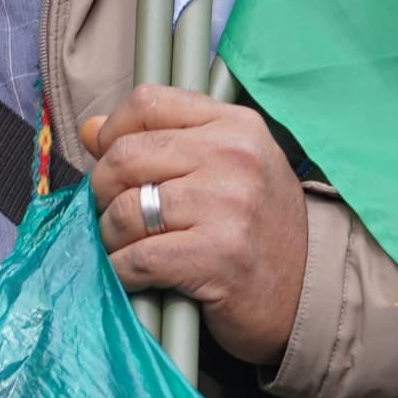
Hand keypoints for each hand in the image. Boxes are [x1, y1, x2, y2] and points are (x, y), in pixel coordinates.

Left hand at [82, 87, 307, 364]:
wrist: (308, 294)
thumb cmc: (258, 230)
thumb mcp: (224, 170)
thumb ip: (161, 142)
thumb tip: (89, 128)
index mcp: (235, 126)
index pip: (147, 103)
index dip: (112, 133)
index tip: (109, 161)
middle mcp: (234, 157)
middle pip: (125, 156)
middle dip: (103, 192)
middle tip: (114, 216)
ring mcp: (227, 205)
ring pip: (126, 210)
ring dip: (111, 237)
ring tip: (126, 248)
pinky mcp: (216, 255)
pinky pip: (137, 258)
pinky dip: (121, 271)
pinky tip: (133, 276)